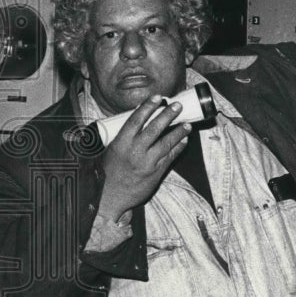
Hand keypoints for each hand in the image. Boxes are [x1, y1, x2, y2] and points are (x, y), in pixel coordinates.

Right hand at [95, 96, 189, 222]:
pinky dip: (178, 147)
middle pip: (154, 128)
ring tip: (187, 124)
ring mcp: (147, 162)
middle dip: (167, 115)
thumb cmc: (107, 173)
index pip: (135, 120)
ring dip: (179, 131)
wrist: (109, 198)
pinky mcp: (156, 172)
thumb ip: (123, 137)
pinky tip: (184, 140)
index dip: (147, 107)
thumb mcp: (110, 151)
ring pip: (167, 142)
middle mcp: (135, 151)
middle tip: (177, 105)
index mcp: (120, 144)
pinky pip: (171, 156)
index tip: (157, 98)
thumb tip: (135, 118)